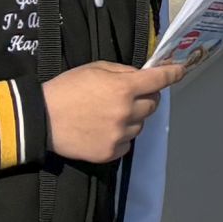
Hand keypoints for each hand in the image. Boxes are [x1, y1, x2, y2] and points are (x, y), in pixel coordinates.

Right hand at [42, 57, 183, 162]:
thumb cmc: (67, 88)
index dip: (172, 74)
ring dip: (132, 118)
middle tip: (128, 96)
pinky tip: (104, 130)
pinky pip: (127, 143)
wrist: (42, 119)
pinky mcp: (110, 152)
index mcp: (124, 88)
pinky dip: (121, 136)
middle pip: (152, 104)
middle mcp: (127, 112)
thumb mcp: (95, 69)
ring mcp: (119, 135)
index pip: (158, 80)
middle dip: (146, 97)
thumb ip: (122, 72)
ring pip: (140, 125)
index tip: (180, 71)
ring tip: (109, 115)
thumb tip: (141, 77)